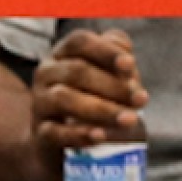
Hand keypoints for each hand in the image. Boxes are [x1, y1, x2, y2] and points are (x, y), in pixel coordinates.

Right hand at [30, 27, 146, 160]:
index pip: (80, 42)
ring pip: (63, 99)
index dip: (106, 51)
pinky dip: (78, 134)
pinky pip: (55, 132)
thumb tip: (127, 67)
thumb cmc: (93, 98)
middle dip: (113, 85)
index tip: (130, 64)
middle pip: (76, 71)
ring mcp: (40, 103)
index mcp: (64, 53)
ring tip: (129, 120)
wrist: (62, 138)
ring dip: (101, 109)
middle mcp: (47, 73)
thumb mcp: (109, 77)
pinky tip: (100, 136)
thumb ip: (120, 65)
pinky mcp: (40, 132)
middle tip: (141, 100)